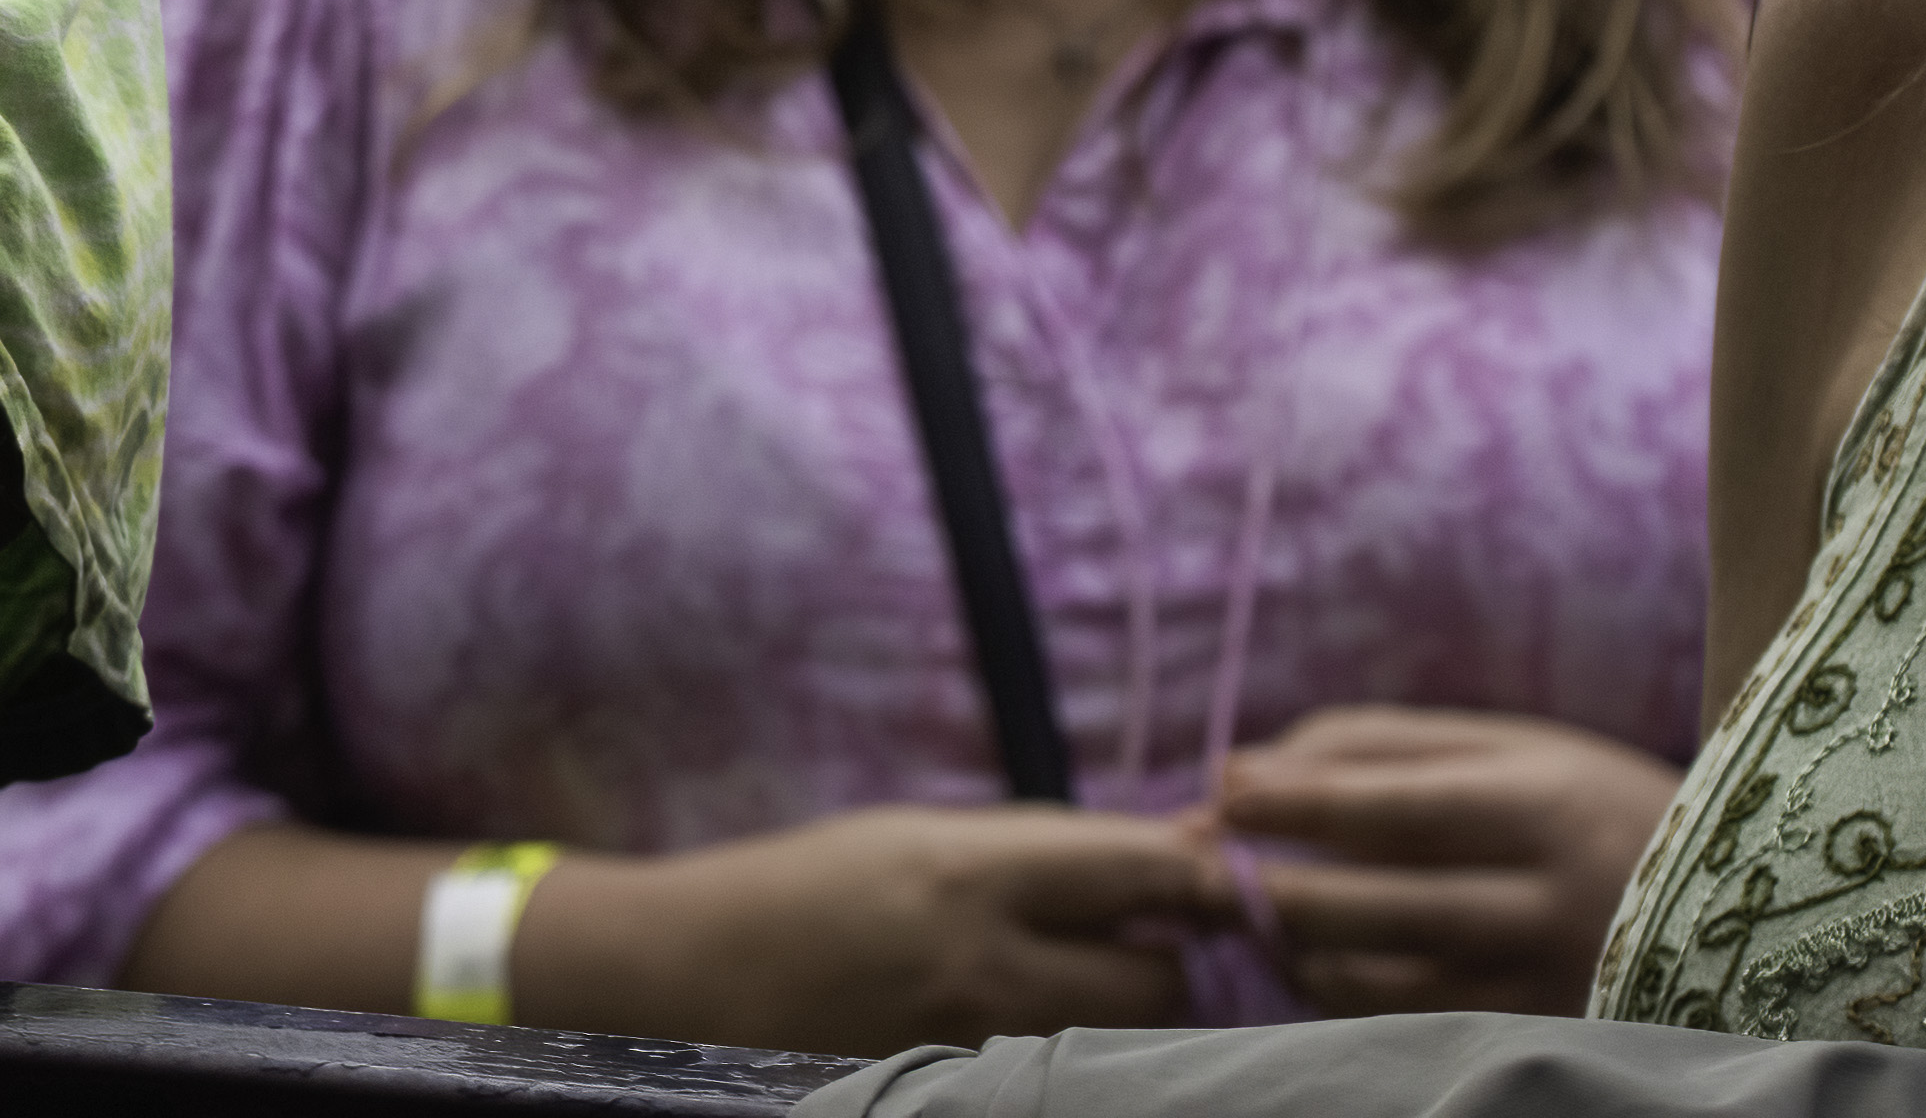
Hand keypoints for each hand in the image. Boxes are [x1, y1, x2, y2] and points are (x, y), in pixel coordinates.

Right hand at [619, 801, 1231, 1051]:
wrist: (692, 978)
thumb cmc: (807, 887)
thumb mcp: (919, 835)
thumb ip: (1039, 850)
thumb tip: (1160, 856)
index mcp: (973, 875)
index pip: (1142, 874)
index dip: (1208, 877)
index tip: (1233, 877)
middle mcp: (986, 968)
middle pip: (1160, 983)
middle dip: (1174, 964)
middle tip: (1149, 946)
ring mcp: (977, 1049)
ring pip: (1123, 1045)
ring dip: (1132, 1019)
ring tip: (1092, 992)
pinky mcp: (963, 1095)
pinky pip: (1064, 1080)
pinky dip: (1077, 1058)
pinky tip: (1049, 1035)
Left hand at [1195, 705, 1689, 1014]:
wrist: (1724, 902)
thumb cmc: (1582, 803)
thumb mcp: (1501, 746)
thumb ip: (1371, 749)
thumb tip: (1240, 774)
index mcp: (1539, 808)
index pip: (1398, 809)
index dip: (1300, 803)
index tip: (1221, 789)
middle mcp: (1545, 905)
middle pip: (1383, 908)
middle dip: (1277, 890)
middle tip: (1197, 866)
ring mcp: (1542, 985)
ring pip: (1386, 984)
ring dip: (1296, 950)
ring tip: (1246, 909)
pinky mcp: (1533, 1037)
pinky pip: (1408, 1026)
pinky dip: (1341, 993)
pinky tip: (1306, 956)